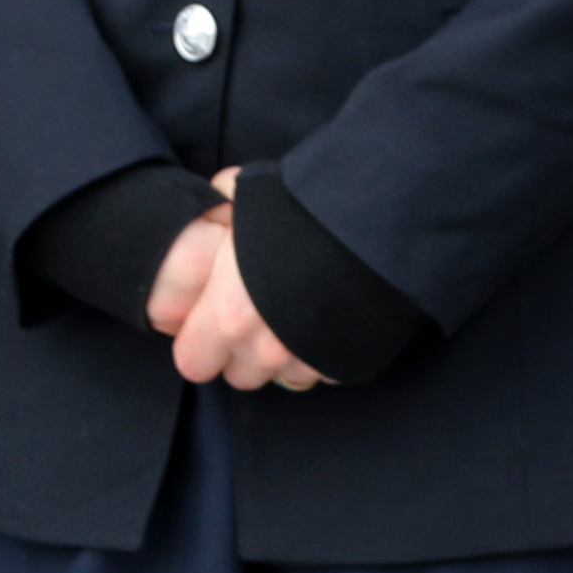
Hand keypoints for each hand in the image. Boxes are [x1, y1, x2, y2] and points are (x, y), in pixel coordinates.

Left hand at [164, 170, 325, 392]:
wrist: (381, 225)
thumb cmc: (307, 211)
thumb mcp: (251, 198)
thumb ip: (223, 207)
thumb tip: (218, 196)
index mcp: (228, 314)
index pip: (191, 361)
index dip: (197, 343)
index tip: (205, 324)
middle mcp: (265, 349)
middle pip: (237, 375)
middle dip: (239, 353)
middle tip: (252, 317)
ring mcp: (307, 361)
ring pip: (280, 376)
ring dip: (281, 354)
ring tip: (294, 312)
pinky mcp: (344, 365)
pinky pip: (320, 370)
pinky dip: (320, 353)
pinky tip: (328, 318)